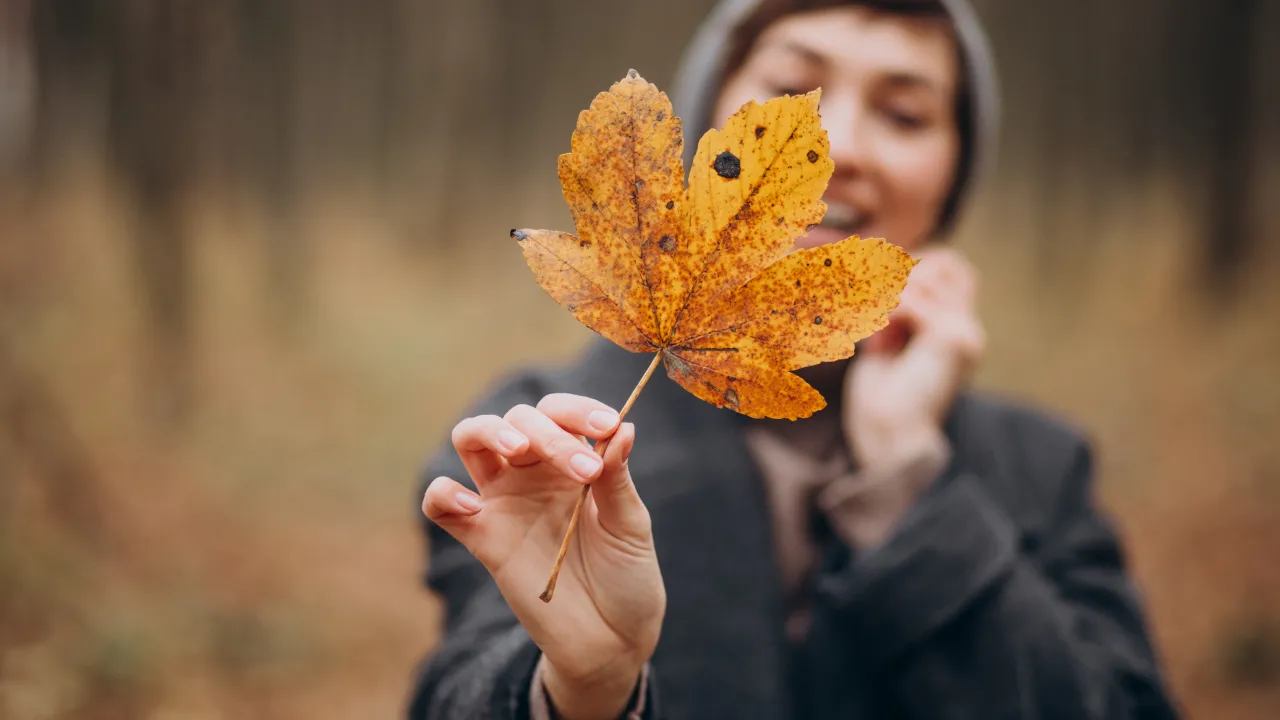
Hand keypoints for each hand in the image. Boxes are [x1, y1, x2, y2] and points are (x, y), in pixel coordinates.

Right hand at [423, 394, 664, 719]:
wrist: (609, 641)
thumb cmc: (627, 577)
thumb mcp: (630, 526)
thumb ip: (618, 478)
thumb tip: (624, 426)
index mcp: (573, 460)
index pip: (560, 413)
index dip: (578, 410)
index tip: (606, 426)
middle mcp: (534, 472)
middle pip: (518, 419)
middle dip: (548, 433)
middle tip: (583, 470)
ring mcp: (505, 501)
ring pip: (471, 439)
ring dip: (488, 431)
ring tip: (516, 449)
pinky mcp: (481, 538)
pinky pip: (440, 504)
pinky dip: (444, 494)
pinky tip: (472, 506)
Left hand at [844, 245, 983, 474]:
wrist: (888, 438)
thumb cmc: (880, 400)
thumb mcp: (886, 344)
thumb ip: (894, 310)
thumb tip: (884, 267)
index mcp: (956, 331)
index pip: (951, 266)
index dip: (915, 263)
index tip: (878, 291)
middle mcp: (967, 330)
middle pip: (945, 262)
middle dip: (902, 274)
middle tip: (872, 308)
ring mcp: (965, 334)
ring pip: (928, 276)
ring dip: (889, 294)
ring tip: (871, 329)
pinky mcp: (952, 340)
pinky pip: (914, 299)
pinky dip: (886, 310)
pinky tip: (875, 336)